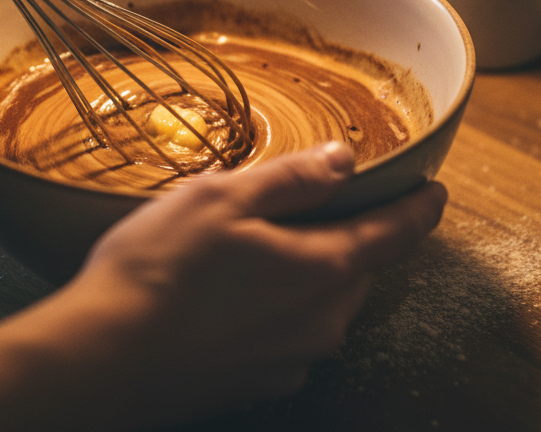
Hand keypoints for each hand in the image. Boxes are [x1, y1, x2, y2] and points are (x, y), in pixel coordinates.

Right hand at [0, 145, 445, 431]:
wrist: (106, 359)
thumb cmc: (164, 268)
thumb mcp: (224, 196)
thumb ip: (292, 178)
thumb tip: (343, 160)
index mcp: (322, 270)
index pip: (393, 234)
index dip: (418, 209)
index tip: (434, 192)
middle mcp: (320, 323)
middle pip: (357, 269)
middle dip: (354, 234)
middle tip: (329, 202)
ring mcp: (289, 360)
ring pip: (322, 302)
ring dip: (311, 268)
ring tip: (268, 240)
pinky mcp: (256, 381)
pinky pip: (288, 331)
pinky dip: (279, 303)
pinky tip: (236, 288)